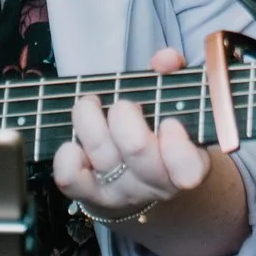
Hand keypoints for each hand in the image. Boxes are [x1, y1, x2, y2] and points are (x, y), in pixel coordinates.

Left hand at [50, 47, 248, 255]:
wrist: (142, 184)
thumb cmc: (160, 134)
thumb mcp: (175, 106)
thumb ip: (174, 77)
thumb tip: (165, 59)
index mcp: (187, 162)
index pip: (188, 169)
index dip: (177, 145)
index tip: (169, 122)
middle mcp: (155, 182)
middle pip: (136, 148)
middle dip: (124, 114)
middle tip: (123, 105)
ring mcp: (123, 192)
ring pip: (101, 154)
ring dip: (89, 118)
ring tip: (90, 104)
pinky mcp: (91, 196)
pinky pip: (71, 178)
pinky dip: (67, 155)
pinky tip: (74, 141)